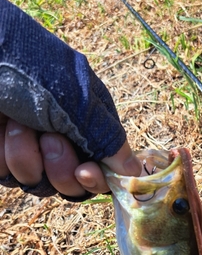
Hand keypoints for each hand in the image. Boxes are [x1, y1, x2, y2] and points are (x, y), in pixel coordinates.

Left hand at [0, 113, 141, 197]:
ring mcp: (30, 150)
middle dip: (60, 167)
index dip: (96, 180)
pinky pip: (9, 176)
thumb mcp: (78, 100)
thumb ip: (108, 139)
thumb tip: (134, 172)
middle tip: (50, 138)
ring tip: (18, 124)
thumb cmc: (29, 69)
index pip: (104, 171)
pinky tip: (0, 130)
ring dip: (28, 156)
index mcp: (89, 126)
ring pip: (39, 184)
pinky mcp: (1, 156)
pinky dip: (4, 156)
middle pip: (72, 186)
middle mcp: (63, 141)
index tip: (85, 172)